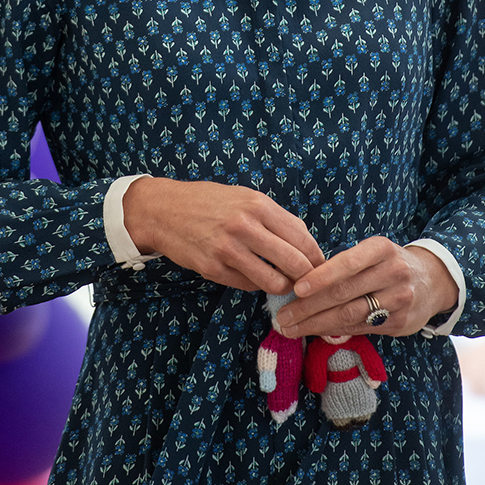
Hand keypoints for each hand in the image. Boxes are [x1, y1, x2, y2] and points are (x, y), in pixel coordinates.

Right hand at [122, 177, 324, 292]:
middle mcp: (245, 226)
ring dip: (283, 286)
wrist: (164, 210)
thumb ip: (275, 216)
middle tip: (307, 283)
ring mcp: (228, 250)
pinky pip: (249, 285)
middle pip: (295, 263)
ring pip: (274, 281)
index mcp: (258, 205)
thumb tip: (305, 238)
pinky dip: (256, 284)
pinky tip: (253, 276)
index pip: (302, 238)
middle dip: (307, 277)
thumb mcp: (244, 197)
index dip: (316, 257)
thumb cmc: (208, 202)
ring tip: (282, 283)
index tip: (320, 266)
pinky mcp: (213, 269)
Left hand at [276, 238, 458, 338]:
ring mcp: (399, 300)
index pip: (347, 263)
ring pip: (350, 315)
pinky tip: (314, 331)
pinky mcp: (400, 323)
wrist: (432, 281)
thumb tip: (301, 281)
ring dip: (316, 324)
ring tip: (290, 328)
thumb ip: (345, 264)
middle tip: (282, 315)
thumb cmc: (388, 263)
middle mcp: (393, 273)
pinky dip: (334, 330)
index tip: (297, 288)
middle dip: (309, 306)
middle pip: (344, 293)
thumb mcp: (373, 252)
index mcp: (381, 249)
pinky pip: (360, 327)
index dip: (321, 276)